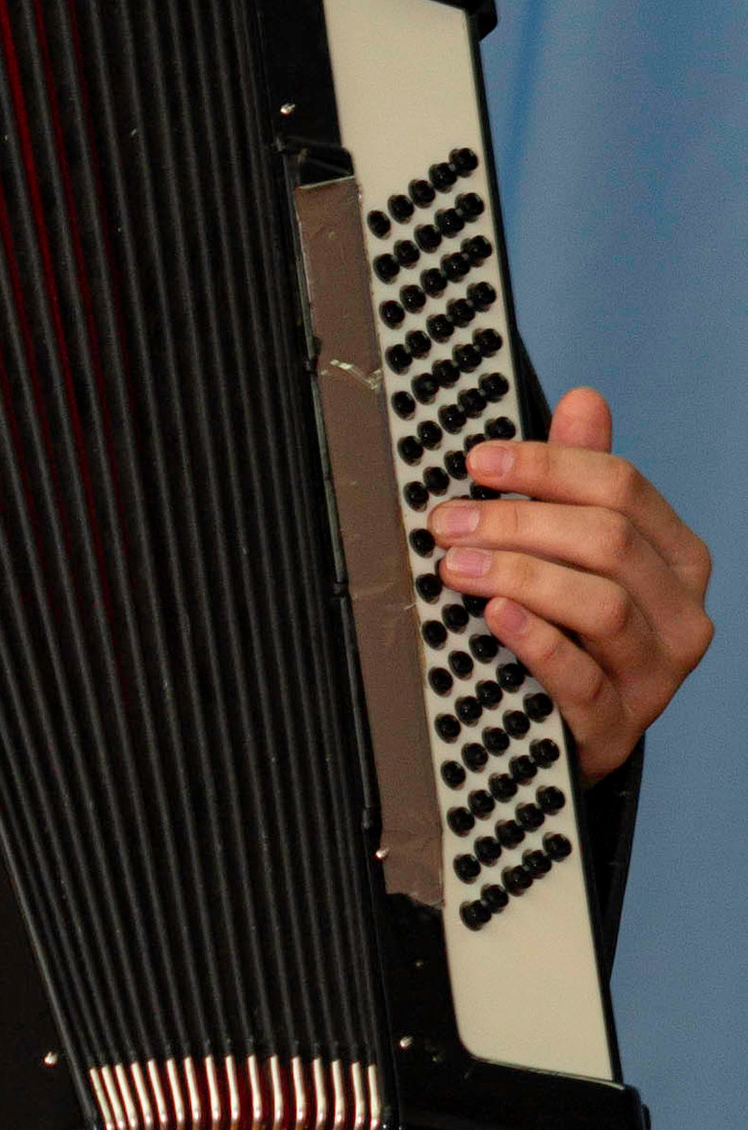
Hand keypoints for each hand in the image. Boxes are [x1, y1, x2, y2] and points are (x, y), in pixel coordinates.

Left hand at [429, 389, 713, 780]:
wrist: (574, 729)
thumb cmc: (576, 629)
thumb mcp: (577, 551)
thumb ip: (580, 479)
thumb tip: (584, 400)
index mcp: (676, 558)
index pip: (622, 487)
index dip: (546, 465)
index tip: (478, 460)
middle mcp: (680, 613)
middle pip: (607, 540)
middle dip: (518, 520)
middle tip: (449, 519)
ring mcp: (655, 674)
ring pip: (600, 605)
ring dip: (519, 574)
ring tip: (457, 564)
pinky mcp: (617, 727)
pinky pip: (581, 678)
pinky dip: (534, 640)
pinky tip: (495, 616)